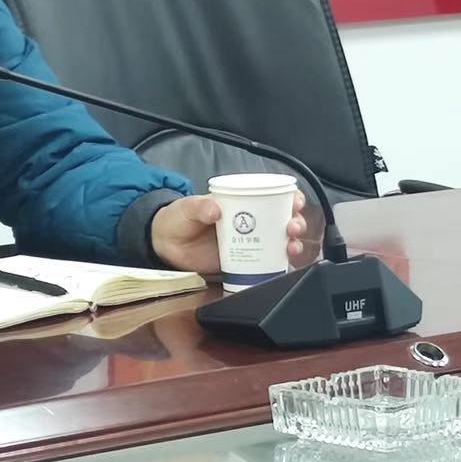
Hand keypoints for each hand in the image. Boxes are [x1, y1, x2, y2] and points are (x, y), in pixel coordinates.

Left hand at [150, 191, 306, 275]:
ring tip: (291, 247)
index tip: (295, 201)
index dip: (289, 197)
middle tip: (292, 228)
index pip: (271, 196)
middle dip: (295, 222)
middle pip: (282, 220)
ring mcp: (249, 243)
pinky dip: (279, 265)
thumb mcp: (186, 208)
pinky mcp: (243, 263)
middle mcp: (250, 222)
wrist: (165, 245)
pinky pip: (266, 264)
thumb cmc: (177, 219)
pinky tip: (283, 266)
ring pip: (279, 242)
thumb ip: (198, 206)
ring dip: (291, 244)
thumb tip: (215, 208)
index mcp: (240, 203)